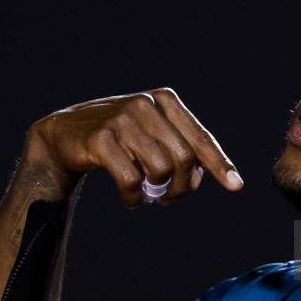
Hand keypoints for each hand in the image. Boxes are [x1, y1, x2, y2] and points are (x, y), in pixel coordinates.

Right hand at [24, 88, 242, 206]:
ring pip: (160, 170)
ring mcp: (122, 119)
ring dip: (158, 193)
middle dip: (182, 188)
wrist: (64, 136)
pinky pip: (131, 181)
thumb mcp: (152, 135)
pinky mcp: (101, 138)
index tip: (236, 186)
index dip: (219, 164)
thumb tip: (203, 178)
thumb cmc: (118, 139)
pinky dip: (134, 198)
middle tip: (170, 199)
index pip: (200, 138)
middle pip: (184, 159)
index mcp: (165, 100)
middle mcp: (146, 104)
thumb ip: (180, 149)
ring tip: (148, 196)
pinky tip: (131, 199)